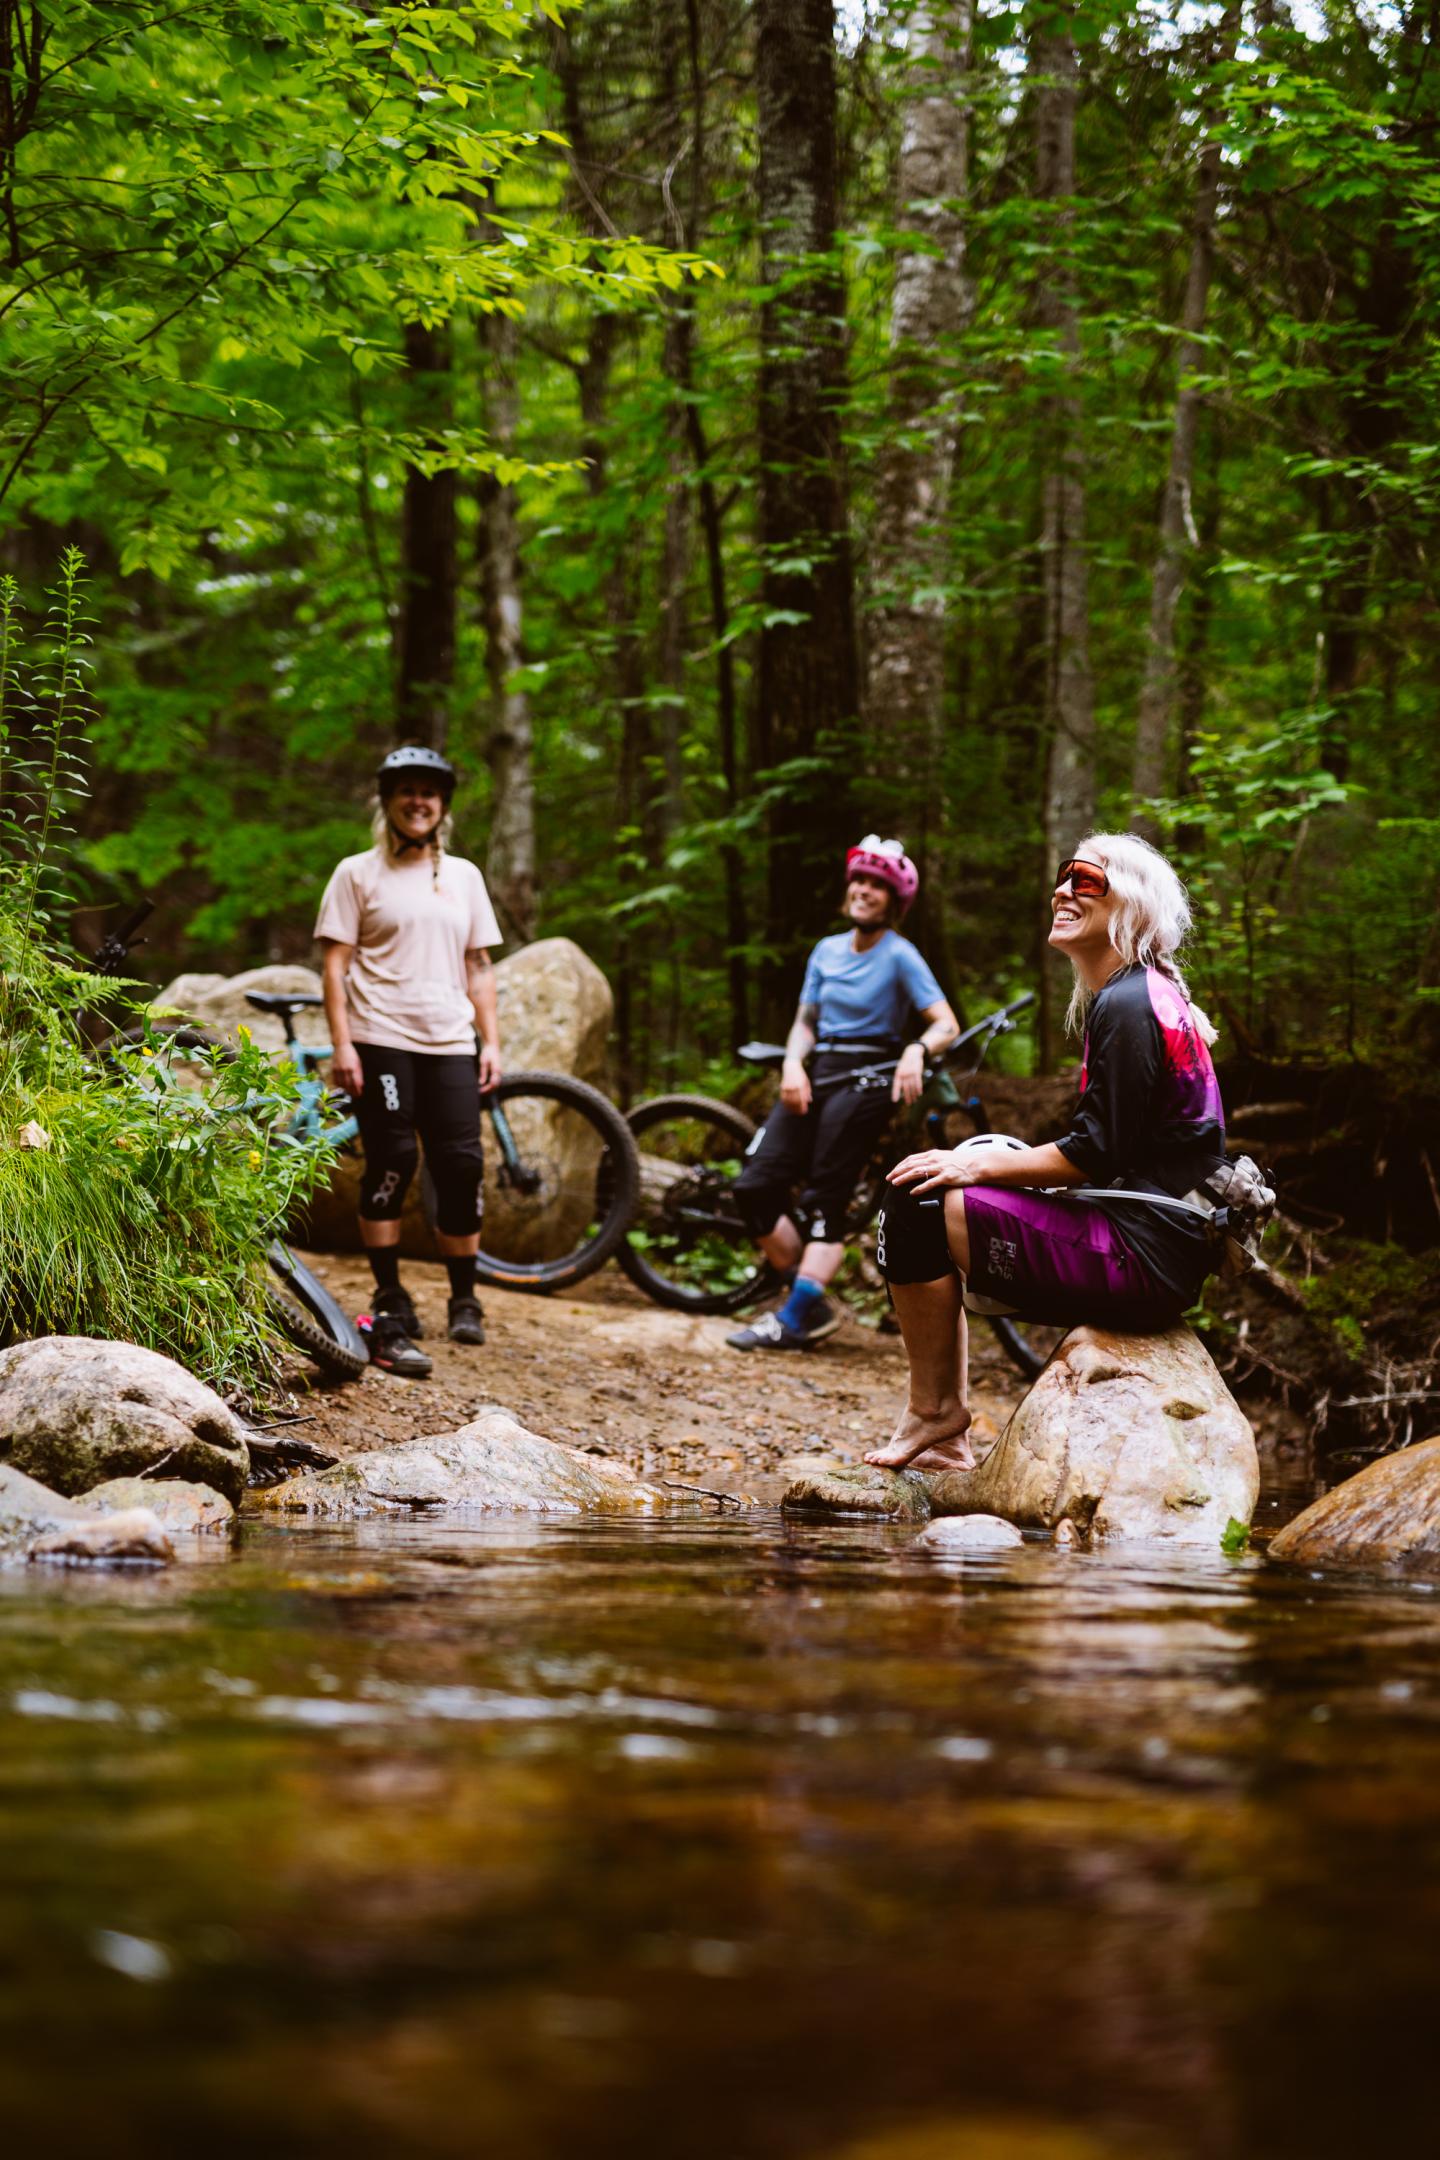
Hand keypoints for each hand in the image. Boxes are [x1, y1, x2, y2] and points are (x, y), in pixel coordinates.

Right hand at [329, 1044, 363, 1098]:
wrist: (341, 1046)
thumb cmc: (352, 1054)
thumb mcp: (358, 1063)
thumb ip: (359, 1073)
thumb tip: (361, 1084)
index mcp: (353, 1068)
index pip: (356, 1082)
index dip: (357, 1090)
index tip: (360, 1094)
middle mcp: (345, 1070)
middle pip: (349, 1085)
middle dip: (352, 1092)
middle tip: (355, 1096)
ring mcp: (338, 1070)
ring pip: (341, 1084)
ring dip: (346, 1089)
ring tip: (350, 1092)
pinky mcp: (333, 1069)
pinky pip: (335, 1080)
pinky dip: (339, 1085)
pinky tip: (342, 1086)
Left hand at [478, 1042, 502, 1091]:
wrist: (492, 1047)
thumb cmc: (487, 1053)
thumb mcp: (483, 1062)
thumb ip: (483, 1073)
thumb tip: (481, 1083)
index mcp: (496, 1070)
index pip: (493, 1084)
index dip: (486, 1089)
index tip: (479, 1091)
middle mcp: (499, 1073)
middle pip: (495, 1086)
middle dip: (488, 1091)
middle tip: (479, 1093)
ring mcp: (499, 1073)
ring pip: (496, 1084)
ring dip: (489, 1089)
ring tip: (481, 1091)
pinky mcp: (497, 1072)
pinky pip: (495, 1081)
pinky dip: (490, 1085)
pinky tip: (484, 1086)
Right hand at [779, 1056, 811, 1114]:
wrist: (791, 1066)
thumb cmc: (801, 1075)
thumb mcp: (807, 1082)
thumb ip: (808, 1092)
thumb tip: (809, 1101)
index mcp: (801, 1085)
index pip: (802, 1099)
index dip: (803, 1107)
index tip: (805, 1112)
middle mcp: (793, 1086)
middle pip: (795, 1101)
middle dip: (798, 1109)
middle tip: (801, 1113)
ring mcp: (787, 1087)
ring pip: (788, 1101)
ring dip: (792, 1108)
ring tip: (795, 1112)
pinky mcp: (782, 1087)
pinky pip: (784, 1098)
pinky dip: (786, 1104)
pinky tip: (789, 1107)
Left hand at [887, 1143, 1009, 1194]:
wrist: (978, 1165)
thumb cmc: (962, 1163)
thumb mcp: (946, 1157)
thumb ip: (934, 1161)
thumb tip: (923, 1167)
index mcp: (933, 1154)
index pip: (912, 1158)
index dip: (900, 1165)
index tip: (893, 1172)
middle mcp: (935, 1159)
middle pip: (911, 1165)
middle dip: (898, 1172)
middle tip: (888, 1179)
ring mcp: (941, 1168)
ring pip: (917, 1172)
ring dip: (904, 1178)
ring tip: (895, 1184)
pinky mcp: (947, 1177)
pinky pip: (930, 1183)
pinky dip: (920, 1188)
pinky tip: (912, 1192)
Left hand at [891, 1044, 925, 1103]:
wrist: (912, 1053)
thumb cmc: (905, 1064)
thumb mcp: (900, 1069)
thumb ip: (900, 1078)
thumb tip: (901, 1090)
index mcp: (898, 1074)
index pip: (896, 1085)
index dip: (895, 1093)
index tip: (894, 1100)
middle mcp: (904, 1074)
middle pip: (905, 1088)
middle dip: (907, 1097)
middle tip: (908, 1103)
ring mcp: (910, 1073)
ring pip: (912, 1086)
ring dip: (913, 1094)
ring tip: (914, 1100)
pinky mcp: (917, 1072)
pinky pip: (918, 1082)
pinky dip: (919, 1088)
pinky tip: (919, 1093)